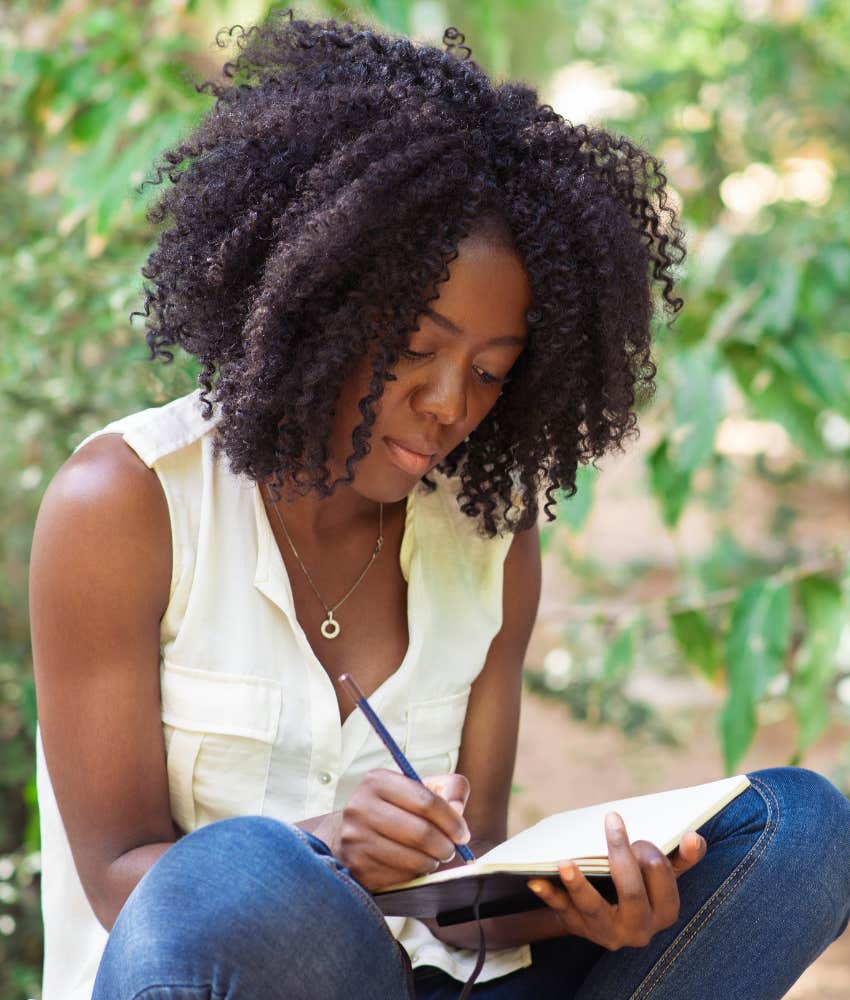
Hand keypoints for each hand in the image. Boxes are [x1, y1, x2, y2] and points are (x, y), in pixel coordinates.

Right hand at [322, 769, 470, 891]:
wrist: (350, 832)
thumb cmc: (395, 807)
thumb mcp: (420, 787)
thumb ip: (449, 788)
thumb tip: (458, 808)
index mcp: (378, 781)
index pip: (426, 801)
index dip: (452, 820)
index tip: (462, 833)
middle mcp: (360, 807)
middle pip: (420, 833)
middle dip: (445, 845)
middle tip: (450, 849)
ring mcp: (355, 839)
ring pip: (411, 859)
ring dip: (431, 862)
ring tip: (433, 857)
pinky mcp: (356, 867)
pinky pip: (398, 878)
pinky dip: (414, 875)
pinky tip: (413, 866)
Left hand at [527, 813, 706, 950]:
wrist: (611, 914)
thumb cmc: (641, 884)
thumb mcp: (664, 873)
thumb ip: (681, 856)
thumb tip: (695, 837)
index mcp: (665, 913)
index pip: (659, 875)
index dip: (648, 851)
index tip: (638, 833)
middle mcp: (639, 929)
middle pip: (631, 892)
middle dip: (621, 856)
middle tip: (612, 823)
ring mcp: (606, 931)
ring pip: (594, 908)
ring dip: (578, 885)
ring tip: (564, 863)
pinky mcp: (579, 927)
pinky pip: (562, 912)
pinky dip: (549, 896)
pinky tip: (535, 881)